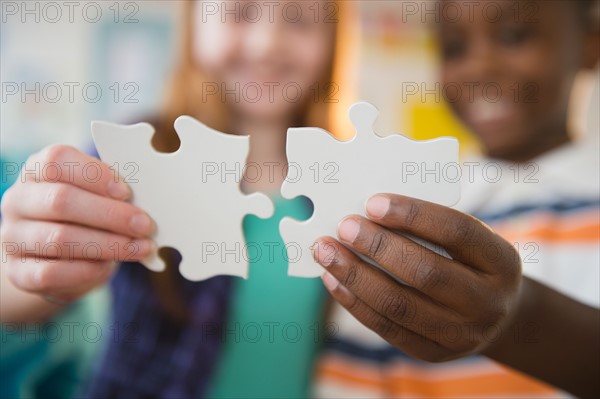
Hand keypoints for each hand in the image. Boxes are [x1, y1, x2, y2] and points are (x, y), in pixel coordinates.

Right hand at [1, 145, 155, 302]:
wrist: (57, 258)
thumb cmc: (86, 216)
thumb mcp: (97, 196)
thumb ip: (114, 190)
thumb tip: (150, 196)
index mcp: (36, 170)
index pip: (56, 160)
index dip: (94, 174)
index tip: (126, 191)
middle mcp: (18, 200)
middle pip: (61, 200)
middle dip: (110, 214)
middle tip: (145, 225)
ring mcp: (13, 237)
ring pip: (59, 239)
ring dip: (108, 245)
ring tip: (140, 248)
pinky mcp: (19, 272)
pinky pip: (52, 273)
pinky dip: (87, 270)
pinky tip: (110, 266)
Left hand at [312, 194, 520, 361]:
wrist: (497, 317)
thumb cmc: (469, 264)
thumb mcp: (468, 243)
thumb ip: (429, 227)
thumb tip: (368, 210)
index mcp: (501, 261)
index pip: (458, 232)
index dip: (414, 215)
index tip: (373, 202)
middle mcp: (487, 302)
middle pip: (426, 273)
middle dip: (378, 247)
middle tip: (344, 226)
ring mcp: (462, 335)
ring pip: (399, 305)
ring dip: (355, 275)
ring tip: (326, 251)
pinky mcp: (434, 354)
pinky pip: (387, 328)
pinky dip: (354, 302)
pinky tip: (333, 280)